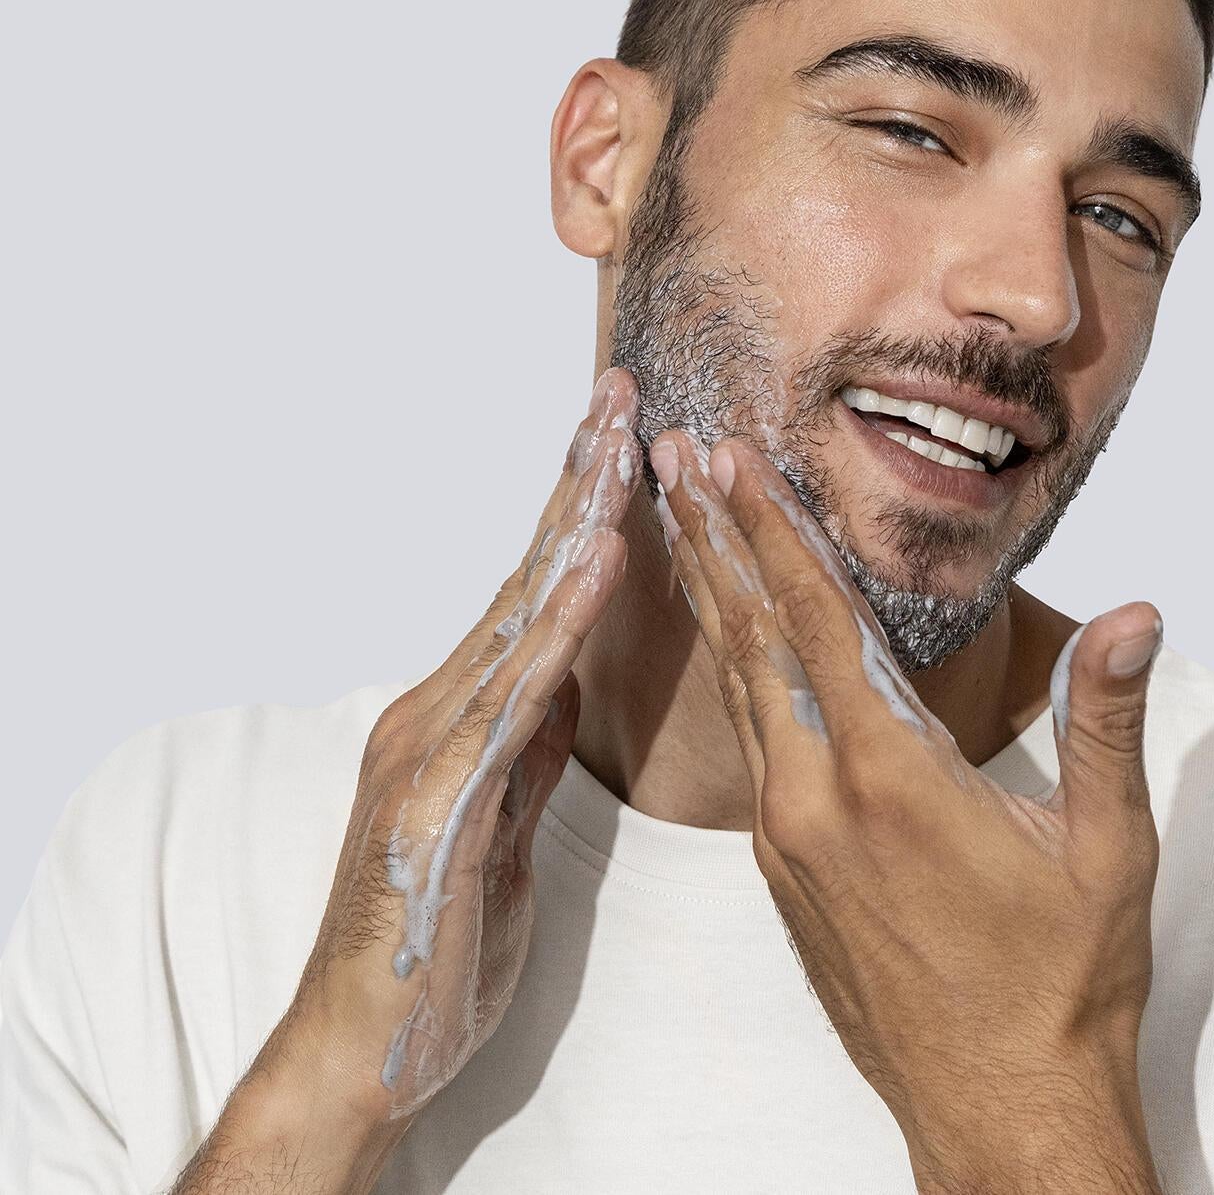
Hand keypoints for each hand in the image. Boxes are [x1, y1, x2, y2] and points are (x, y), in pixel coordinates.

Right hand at [264, 368, 639, 1126]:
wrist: (362, 1046)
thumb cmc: (435, 937)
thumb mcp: (504, 827)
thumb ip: (529, 751)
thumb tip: (566, 685)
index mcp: (464, 716)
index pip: (535, 592)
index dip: (580, 512)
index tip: (624, 441)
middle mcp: (440, 707)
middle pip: (525, 575)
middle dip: (578, 480)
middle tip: (622, 394)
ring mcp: (433, 742)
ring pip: (519, 610)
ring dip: (575, 520)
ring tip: (620, 442)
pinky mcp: (439, 791)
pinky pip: (518, 690)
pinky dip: (563, 618)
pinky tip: (601, 560)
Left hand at [651, 430, 1162, 1193]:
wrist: (996, 1113)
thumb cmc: (1058, 985)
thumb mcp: (1106, 850)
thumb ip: (1105, 721)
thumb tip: (1136, 615)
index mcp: (892, 778)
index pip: (817, 621)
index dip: (773, 530)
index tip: (732, 461)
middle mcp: (816, 801)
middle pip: (752, 638)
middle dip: (711, 537)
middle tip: (672, 458)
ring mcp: (785, 837)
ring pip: (737, 687)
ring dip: (710, 594)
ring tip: (676, 521)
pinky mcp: (779, 867)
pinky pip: (746, 742)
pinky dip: (732, 669)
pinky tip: (729, 635)